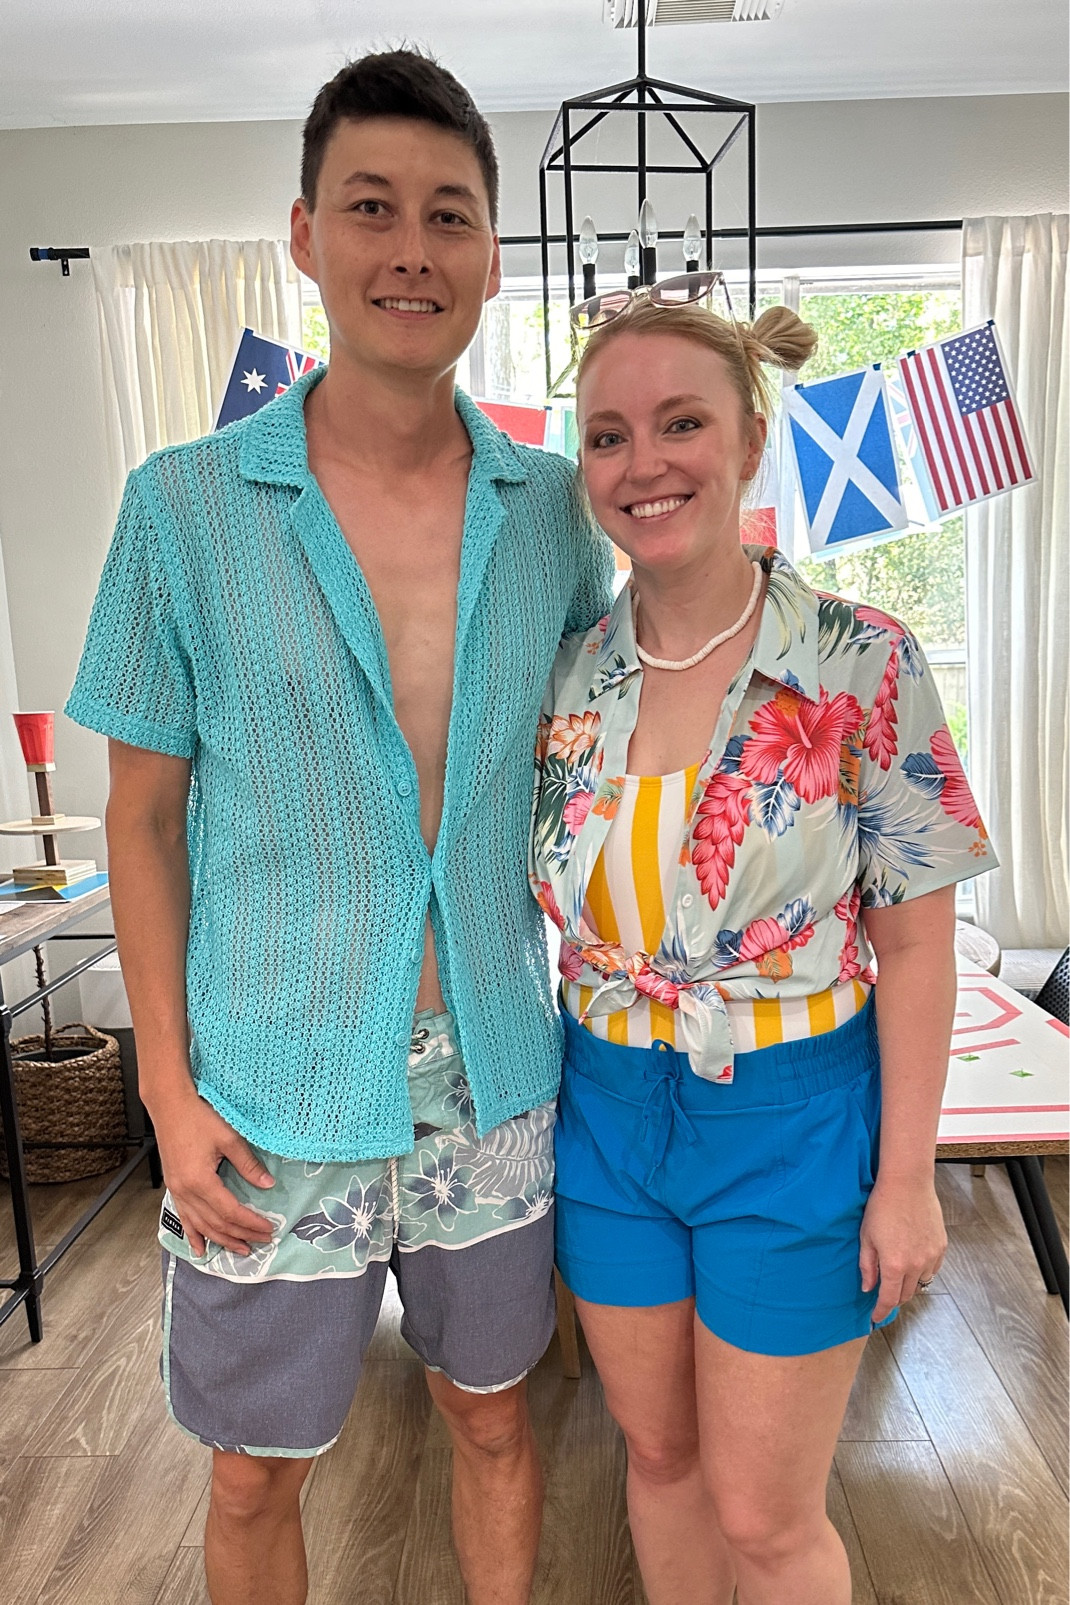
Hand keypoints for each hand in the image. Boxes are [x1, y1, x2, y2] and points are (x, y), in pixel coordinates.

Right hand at [150, 1087, 275, 1256]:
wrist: (170, 1106)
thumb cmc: (199, 1117)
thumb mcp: (229, 1138)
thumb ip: (249, 1165)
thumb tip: (268, 1185)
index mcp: (200, 1181)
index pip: (231, 1212)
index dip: (250, 1223)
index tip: (269, 1228)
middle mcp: (186, 1192)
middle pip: (217, 1223)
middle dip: (241, 1235)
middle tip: (262, 1241)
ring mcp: (177, 1191)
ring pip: (201, 1225)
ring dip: (221, 1240)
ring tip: (240, 1249)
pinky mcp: (174, 1187)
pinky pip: (184, 1218)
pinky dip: (194, 1234)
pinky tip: (200, 1248)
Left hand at [859, 1173, 945, 1323]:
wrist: (907, 1183)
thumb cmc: (882, 1207)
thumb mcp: (866, 1237)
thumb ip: (867, 1266)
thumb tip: (868, 1288)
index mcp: (895, 1265)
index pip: (889, 1299)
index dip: (881, 1311)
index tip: (875, 1317)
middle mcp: (916, 1265)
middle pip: (907, 1294)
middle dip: (894, 1298)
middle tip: (884, 1294)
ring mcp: (931, 1256)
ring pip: (922, 1283)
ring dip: (910, 1285)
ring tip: (899, 1276)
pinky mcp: (941, 1246)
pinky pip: (933, 1269)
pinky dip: (923, 1272)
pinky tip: (914, 1263)